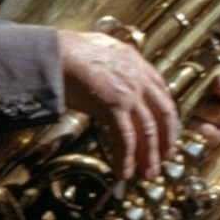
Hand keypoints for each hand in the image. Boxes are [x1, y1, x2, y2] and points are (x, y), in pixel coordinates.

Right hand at [57, 29, 179, 179]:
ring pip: (148, 130)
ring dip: (149, 155)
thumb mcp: (96, 46)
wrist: (52, 52)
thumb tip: (102, 68)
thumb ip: (108, 59)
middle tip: (164, 157)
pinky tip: (123, 170)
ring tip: (148, 172)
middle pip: (164, 113)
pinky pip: (125, 137)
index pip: (161, 91)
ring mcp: (128, 92)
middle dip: (166, 139)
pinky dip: (126, 157)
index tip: (165, 130)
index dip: (166, 115)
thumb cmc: (63, 50)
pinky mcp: (113, 106)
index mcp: (134, 61)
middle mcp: (137, 77)